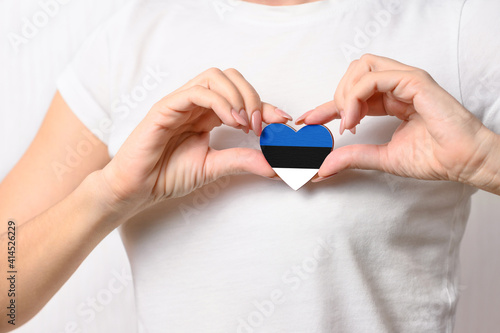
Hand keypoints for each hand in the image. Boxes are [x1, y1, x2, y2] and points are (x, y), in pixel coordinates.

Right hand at [97, 68, 290, 215]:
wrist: (138, 188)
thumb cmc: (168, 174)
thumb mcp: (214, 167)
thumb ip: (243, 161)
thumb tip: (276, 165)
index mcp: (208, 115)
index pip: (242, 97)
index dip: (266, 106)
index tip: (283, 122)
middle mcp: (196, 104)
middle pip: (232, 78)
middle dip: (254, 97)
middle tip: (262, 126)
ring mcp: (181, 102)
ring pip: (215, 77)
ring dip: (238, 96)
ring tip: (246, 124)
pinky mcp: (166, 107)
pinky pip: (197, 91)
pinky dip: (220, 102)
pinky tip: (232, 121)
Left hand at [296, 54, 499, 190]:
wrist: (462, 161)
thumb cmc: (433, 158)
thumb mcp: (382, 158)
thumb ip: (352, 157)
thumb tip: (322, 167)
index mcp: (390, 100)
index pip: (352, 95)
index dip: (326, 106)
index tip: (307, 121)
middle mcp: (396, 86)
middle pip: (353, 71)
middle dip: (337, 95)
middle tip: (338, 123)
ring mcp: (405, 80)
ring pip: (361, 67)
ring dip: (346, 93)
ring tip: (348, 121)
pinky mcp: (414, 80)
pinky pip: (374, 76)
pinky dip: (357, 95)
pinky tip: (355, 118)